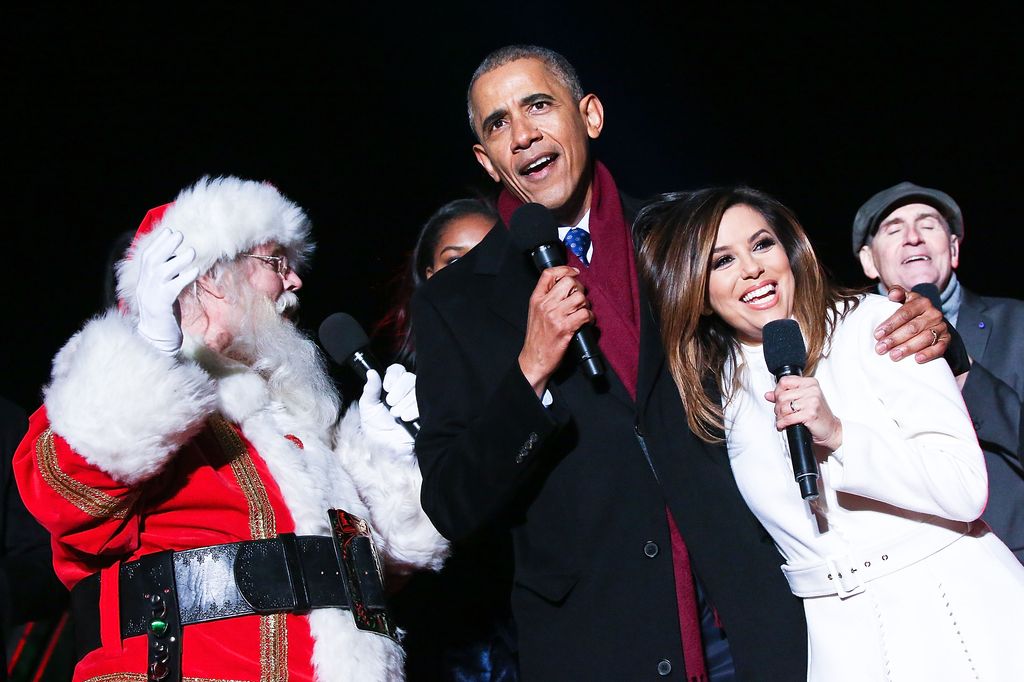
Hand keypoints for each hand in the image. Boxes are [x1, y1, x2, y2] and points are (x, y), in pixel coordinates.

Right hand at [134, 228, 198, 354]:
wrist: (157, 340)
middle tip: (179, 235)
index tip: (170, 231)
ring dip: (177, 260)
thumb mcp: (164, 294)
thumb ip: (168, 278)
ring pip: (161, 273)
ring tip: (192, 251)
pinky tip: (195, 272)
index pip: (147, 258)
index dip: (158, 244)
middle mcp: (144, 287)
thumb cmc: (164, 316)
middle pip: (152, 262)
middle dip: (165, 246)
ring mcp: (151, 297)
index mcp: (144, 283)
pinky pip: (172, 289)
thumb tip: (179, 260)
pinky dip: (183, 278)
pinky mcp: (161, 307)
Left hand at [359, 365, 416, 450]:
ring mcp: (418, 400)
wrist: (390, 450)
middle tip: (391, 404)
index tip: (387, 387)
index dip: (393, 376)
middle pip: (408, 377)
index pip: (397, 370)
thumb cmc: (378, 431)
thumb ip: (370, 390)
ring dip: (404, 402)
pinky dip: (413, 409)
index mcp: (392, 389)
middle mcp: (406, 392)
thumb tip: (371, 372)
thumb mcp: (368, 409)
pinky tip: (406, 418)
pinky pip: (424, 400)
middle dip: (398, 391)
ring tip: (398, 415)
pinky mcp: (426, 409)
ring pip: (416, 388)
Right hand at [518, 266, 593, 396]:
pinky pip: (585, 313)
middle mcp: (545, 305)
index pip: (549, 274)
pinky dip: (590, 317)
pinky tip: (586, 322)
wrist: (534, 360)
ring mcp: (555, 316)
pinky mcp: (565, 328)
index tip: (574, 272)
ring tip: (582, 312)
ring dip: (586, 304)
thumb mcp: (535, 313)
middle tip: (579, 298)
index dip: (565, 269)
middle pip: (569, 282)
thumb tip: (566, 286)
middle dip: (579, 289)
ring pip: (580, 297)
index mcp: (536, 299)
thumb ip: (546, 298)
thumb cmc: (537, 338)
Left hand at [765, 376, 842, 450]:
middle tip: (780, 413)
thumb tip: (768, 395)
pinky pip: (788, 418)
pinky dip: (782, 423)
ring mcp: (812, 401)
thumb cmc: (818, 414)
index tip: (777, 399)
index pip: (784, 381)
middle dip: (777, 407)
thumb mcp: (802, 400)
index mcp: (810, 383)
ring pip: (783, 407)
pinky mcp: (810, 414)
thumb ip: (785, 395)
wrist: (831, 429)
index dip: (777, 391)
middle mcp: (812, 390)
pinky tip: (783, 425)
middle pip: (781, 395)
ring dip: (779, 416)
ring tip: (783, 419)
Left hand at [874, 286, 948, 362]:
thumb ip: (897, 293)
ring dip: (908, 348)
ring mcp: (941, 326)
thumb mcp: (904, 300)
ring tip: (894, 355)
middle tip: (881, 348)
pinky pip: (939, 347)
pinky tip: (917, 359)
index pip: (904, 313)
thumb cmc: (911, 312)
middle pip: (913, 327)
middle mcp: (933, 313)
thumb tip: (892, 294)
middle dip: (895, 339)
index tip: (877, 335)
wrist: (930, 321)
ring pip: (925, 338)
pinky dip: (929, 354)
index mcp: (922, 302)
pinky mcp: (946, 339)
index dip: (890, 324)